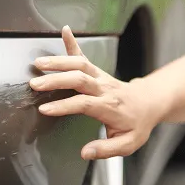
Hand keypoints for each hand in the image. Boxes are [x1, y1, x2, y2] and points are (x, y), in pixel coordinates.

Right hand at [30, 26, 161, 159]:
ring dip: (59, 62)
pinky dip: (73, 43)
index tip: (45, 109)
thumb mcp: (128, 144)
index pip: (85, 104)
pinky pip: (85, 55)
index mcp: (110, 107)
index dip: (64, 106)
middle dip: (56, 80)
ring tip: (38, 63)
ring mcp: (101, 77)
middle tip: (35, 84)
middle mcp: (105, 88)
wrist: (149, 103)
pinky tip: (64, 31)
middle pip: (80, 79)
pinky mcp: (98, 71)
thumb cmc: (137, 124)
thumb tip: (86, 153)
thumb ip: (106, 150)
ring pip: (80, 65)